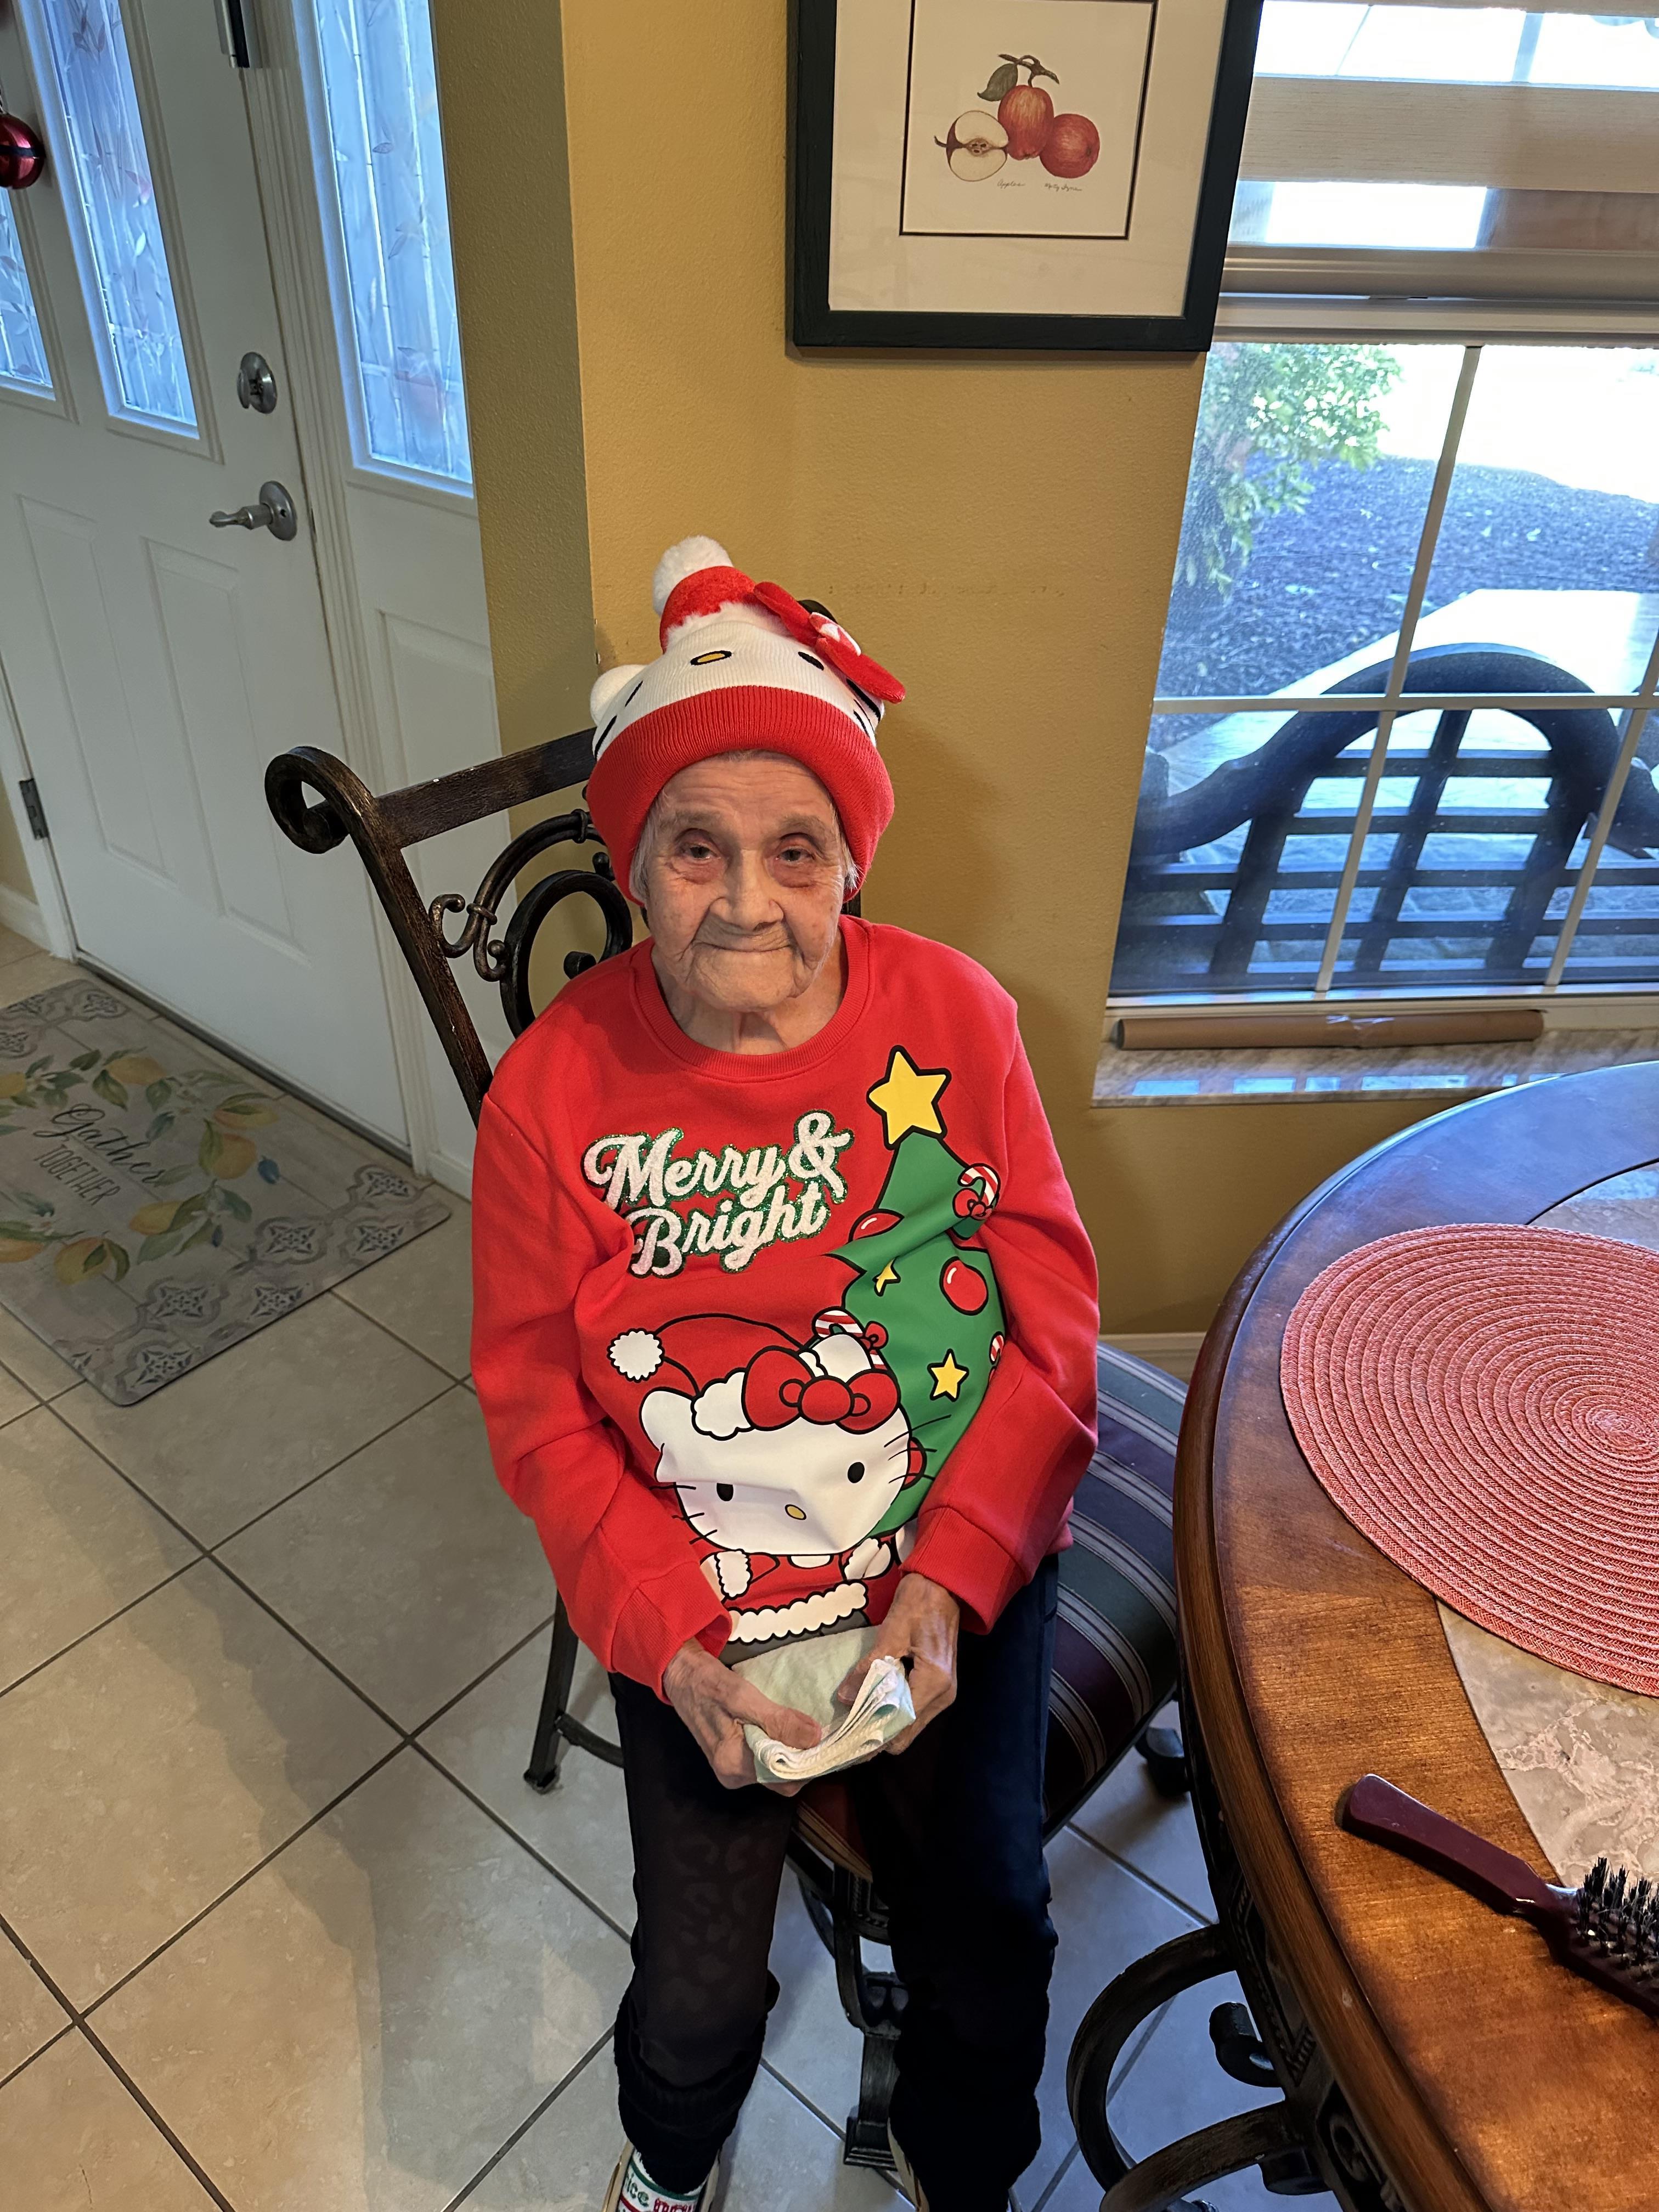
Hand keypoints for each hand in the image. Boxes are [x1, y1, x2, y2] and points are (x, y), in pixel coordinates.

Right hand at [663, 1639, 821, 1793]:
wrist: (684, 1677)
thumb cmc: (709, 1684)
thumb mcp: (744, 1697)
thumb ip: (778, 1720)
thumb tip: (815, 1738)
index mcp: (733, 1766)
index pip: (784, 1780)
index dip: (808, 1762)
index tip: (824, 1740)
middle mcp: (733, 1775)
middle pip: (781, 1778)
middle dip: (802, 1757)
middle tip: (817, 1730)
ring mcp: (732, 1769)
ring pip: (775, 1769)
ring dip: (791, 1750)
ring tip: (804, 1727)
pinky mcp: (734, 1759)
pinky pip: (765, 1759)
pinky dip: (779, 1746)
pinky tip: (785, 1728)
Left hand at [836, 1572, 958, 1754]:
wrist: (942, 1587)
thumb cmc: (918, 1604)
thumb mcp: (890, 1634)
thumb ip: (868, 1669)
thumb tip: (844, 1698)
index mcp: (934, 1683)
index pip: (901, 1727)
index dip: (874, 1738)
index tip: (848, 1745)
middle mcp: (943, 1696)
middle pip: (907, 1733)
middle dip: (877, 1736)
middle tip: (847, 1734)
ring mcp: (944, 1693)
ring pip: (910, 1725)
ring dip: (885, 1724)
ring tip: (855, 1722)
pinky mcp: (939, 1687)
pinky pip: (914, 1711)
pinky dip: (893, 1713)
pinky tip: (873, 1706)